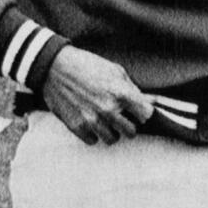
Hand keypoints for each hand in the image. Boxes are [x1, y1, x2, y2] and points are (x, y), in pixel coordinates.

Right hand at [40, 45, 154, 144]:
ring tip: (106, 122)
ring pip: (112, 139)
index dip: (144, 113)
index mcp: (121, 93)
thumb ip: (133, 88)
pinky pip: (92, 141)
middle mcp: (108, 109)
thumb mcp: (116, 71)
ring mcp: (91, 119)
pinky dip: (94, 134)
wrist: (55, 67)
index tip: (139, 112)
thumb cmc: (88, 66)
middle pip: (131, 132)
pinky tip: (92, 124)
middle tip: (123, 119)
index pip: (146, 114)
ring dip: (112, 132)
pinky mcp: (75, 126)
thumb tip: (152, 100)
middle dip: (129, 125)